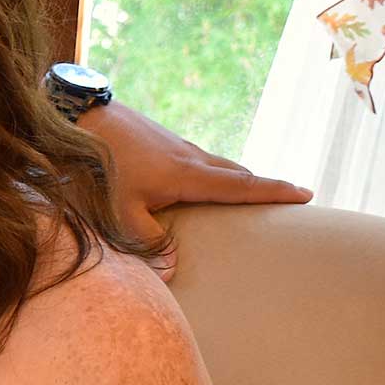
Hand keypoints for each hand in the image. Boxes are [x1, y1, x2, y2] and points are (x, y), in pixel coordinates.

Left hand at [79, 101, 311, 276]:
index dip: (275, 192)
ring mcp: (175, 144)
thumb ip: (147, 242)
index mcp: (188, 175)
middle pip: (235, 174)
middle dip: (263, 187)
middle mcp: (190, 156)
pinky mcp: (158, 139)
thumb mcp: (118, 211)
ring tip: (247, 196)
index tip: (307, 194)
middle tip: (290, 198)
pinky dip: (211, 173)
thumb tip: (174, 271)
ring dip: (235, 179)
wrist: (76, 114)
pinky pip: (196, 159)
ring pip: (216, 164)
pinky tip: (198, 182)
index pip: (241, 187)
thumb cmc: (95, 166)